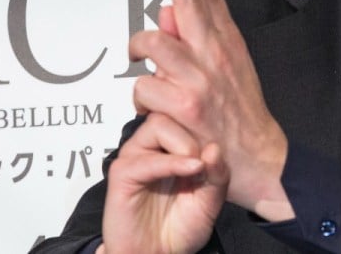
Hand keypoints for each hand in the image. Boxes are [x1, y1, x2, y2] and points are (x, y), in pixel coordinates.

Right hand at [102, 113, 227, 253]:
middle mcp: (150, 147)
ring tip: (197, 170)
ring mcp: (135, 158)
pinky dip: (171, 163)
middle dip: (195, 133)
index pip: (183, 112)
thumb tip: (214, 146)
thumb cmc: (180, 229)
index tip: (218, 148)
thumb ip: (217, 174)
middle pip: (170, 112)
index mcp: (170, 146)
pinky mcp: (122, 175)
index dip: (202, 126)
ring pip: (157, 125)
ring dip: (184, 145)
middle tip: (205, 162)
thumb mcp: (211, 200)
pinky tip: (192, 171)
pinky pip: (145, 159)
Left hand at [129, 0, 293, 221]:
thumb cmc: (238, 116)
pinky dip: (141, 98)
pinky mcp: (187, 105)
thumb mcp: (226, 71)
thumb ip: (195, 41)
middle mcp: (216, 55)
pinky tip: (151, 108)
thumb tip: (166, 10)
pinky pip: (144, 87)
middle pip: (189, 2)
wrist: (260, 161)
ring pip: (154, 44)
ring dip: (140, 52)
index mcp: (227, 44)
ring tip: (139, 63)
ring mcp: (201, 79)